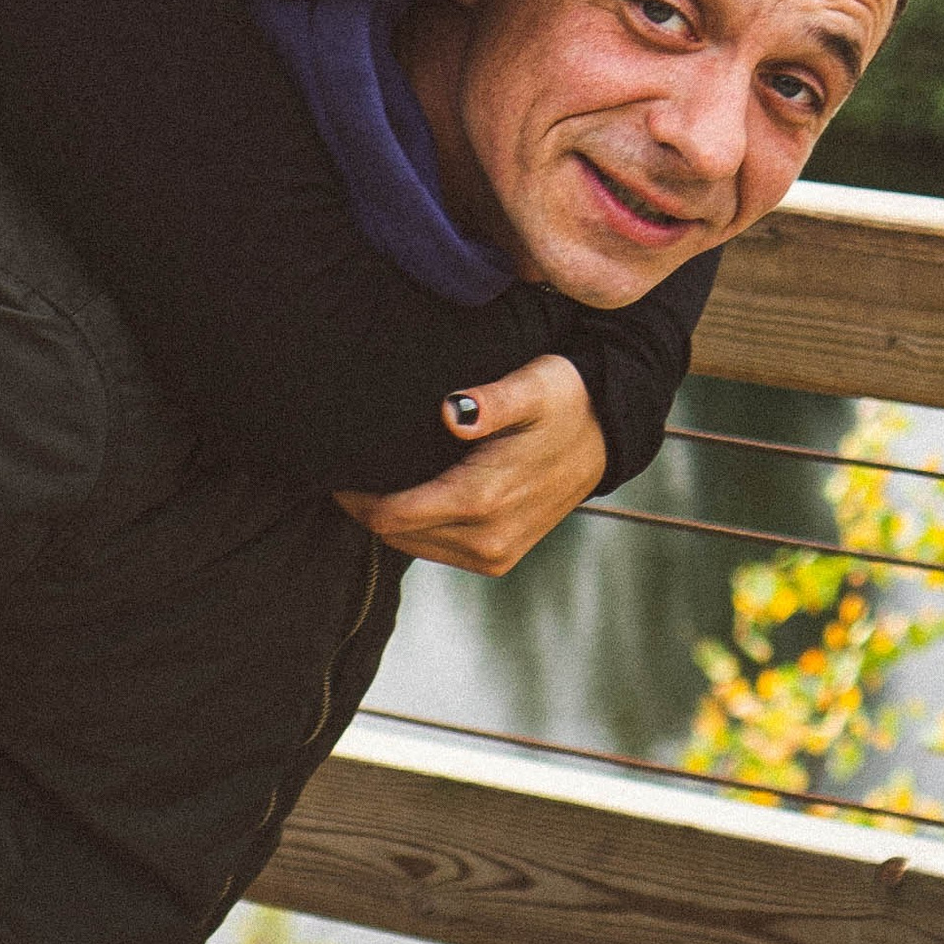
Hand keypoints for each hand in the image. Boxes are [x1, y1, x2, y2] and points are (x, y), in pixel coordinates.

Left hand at [334, 353, 604, 573]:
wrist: (609, 433)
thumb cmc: (565, 398)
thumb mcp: (534, 386)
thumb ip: (493, 401)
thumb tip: (453, 413)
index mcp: (484, 501)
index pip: (393, 515)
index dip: (354, 495)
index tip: (335, 461)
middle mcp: (487, 540)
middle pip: (395, 534)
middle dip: (364, 504)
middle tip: (342, 462)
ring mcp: (494, 554)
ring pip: (412, 545)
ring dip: (388, 517)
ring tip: (367, 474)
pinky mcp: (499, 557)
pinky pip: (436, 549)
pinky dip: (413, 526)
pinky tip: (406, 490)